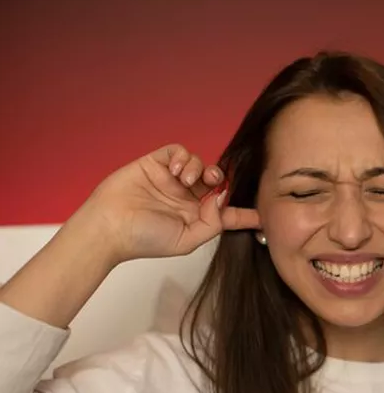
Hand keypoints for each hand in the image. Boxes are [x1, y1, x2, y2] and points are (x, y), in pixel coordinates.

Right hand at [75, 144, 260, 263]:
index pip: (227, 213)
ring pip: (199, 163)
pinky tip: (176, 170)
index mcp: (196, 217)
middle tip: (212, 182)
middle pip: (216, 181)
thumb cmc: (145, 239)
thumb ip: (212, 224)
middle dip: (220, 178)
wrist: (110, 227)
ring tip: (184, 180)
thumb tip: (222, 200)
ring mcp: (171, 179)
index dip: (245, 213)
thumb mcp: (187, 240)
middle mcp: (186, 197)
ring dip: (198, 168)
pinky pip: (178, 152)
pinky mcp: (156, 164)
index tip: (265, 215)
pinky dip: (183, 157)